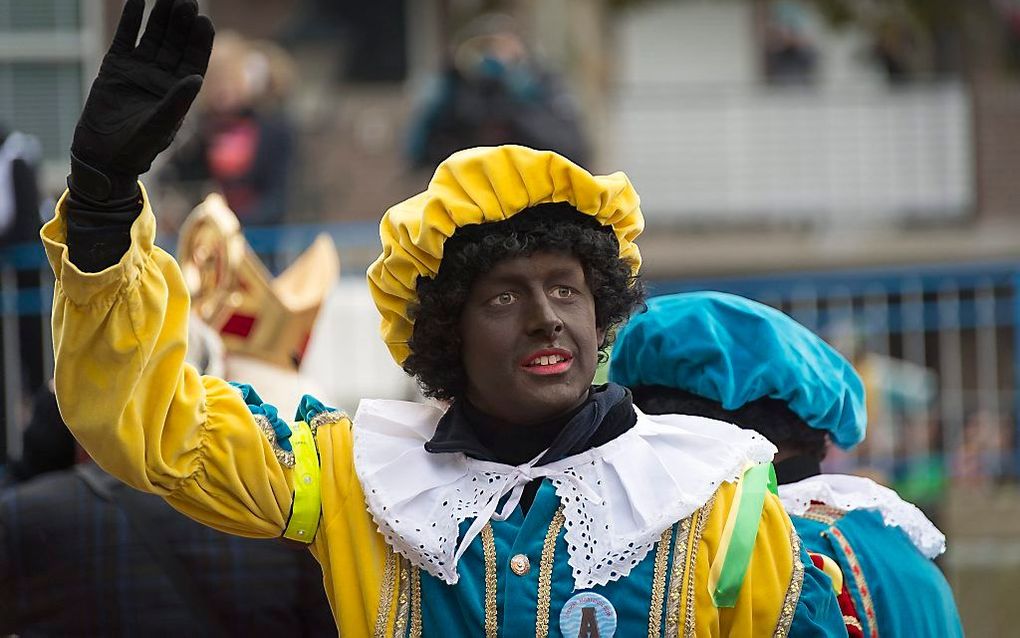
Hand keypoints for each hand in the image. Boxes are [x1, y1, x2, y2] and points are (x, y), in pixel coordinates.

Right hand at [69, 0, 213, 201]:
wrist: (103, 156)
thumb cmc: (138, 148)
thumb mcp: (160, 125)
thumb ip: (177, 102)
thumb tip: (197, 78)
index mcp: (179, 92)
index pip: (194, 60)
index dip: (200, 42)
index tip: (205, 21)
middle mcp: (162, 78)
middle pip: (175, 44)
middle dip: (182, 23)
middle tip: (187, 1)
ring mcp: (139, 70)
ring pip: (153, 37)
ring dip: (160, 17)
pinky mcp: (115, 67)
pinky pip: (125, 39)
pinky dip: (131, 21)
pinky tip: (137, 1)